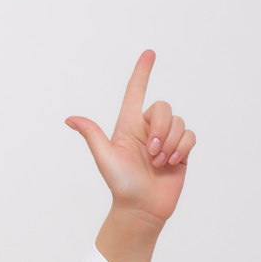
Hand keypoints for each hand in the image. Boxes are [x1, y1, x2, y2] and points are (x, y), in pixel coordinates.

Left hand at [65, 50, 195, 223]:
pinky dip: (183, 148)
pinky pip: (190, 136)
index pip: (135, 92)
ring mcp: (165, 139)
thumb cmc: (120, 184)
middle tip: (151, 152)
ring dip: (170, 142)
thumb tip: (70, 119)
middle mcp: (147, 128)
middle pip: (163, 107)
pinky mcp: (181, 150)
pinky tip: (172, 162)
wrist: (142, 208)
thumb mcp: (104, 158)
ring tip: (159, 161)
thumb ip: (92, 135)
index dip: (142, 72)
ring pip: (179, 123)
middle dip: (160, 128)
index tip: (149, 53)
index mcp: (126, 125)